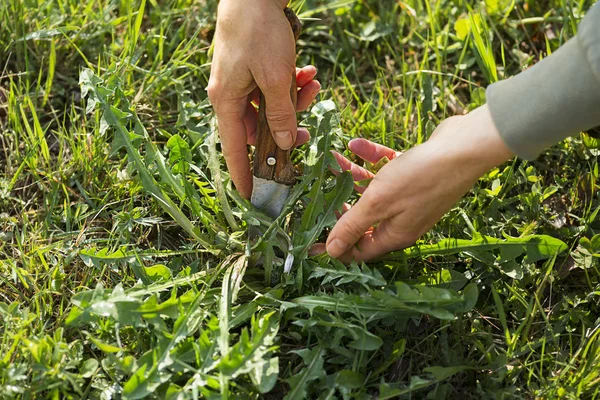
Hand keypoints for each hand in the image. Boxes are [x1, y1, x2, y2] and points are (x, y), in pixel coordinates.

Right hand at [207, 0, 320, 198]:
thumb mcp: (276, 78)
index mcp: (226, 101)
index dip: (242, 173)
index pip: (233, 149)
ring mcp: (240, 83)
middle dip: (286, 128)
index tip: (249, 196)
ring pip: (270, 108)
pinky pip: (272, 89)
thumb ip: (280, 115)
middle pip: (258, 129)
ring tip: (312, 85)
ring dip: (294, 101)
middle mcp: (229, 96)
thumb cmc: (259, 33)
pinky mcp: (251, 70)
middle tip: (308, 132)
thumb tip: (283, 143)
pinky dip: (290, 85)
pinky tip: (308, 73)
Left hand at [324, 105, 513, 261]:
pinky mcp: (414, 173)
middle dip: (340, 205)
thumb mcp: (378, 203)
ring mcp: (409, 196)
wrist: (464, 148)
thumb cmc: (420, 178)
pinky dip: (371, 158)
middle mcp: (401, 219)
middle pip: (363, 219)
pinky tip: (355, 144)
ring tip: (331, 160)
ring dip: (351, 176)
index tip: (311, 238)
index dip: (335, 245)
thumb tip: (331, 251)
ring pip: (372, 190)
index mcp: (394, 234)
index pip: (358, 249)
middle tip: (318, 192)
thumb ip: (352, 225)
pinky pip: (386, 169)